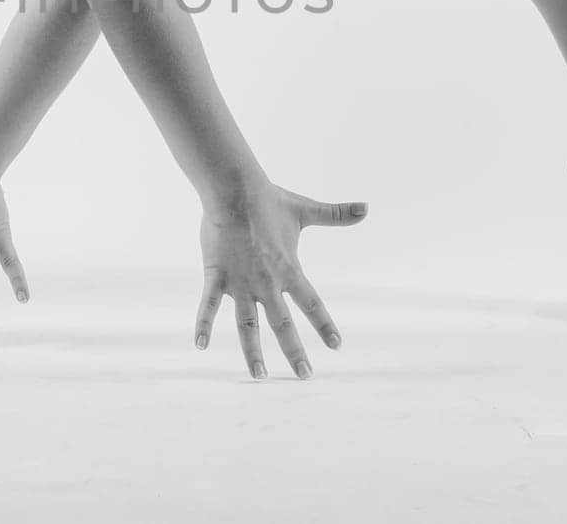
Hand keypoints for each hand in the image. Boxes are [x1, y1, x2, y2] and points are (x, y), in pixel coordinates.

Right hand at [196, 181, 367, 379]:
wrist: (235, 189)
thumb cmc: (269, 199)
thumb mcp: (305, 210)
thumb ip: (336, 214)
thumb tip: (367, 207)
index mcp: (289, 269)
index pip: (312, 303)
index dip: (324, 325)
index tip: (336, 346)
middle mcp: (267, 282)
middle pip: (283, 324)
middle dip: (294, 351)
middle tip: (305, 376)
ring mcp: (240, 282)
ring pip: (248, 325)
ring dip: (253, 351)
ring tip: (260, 376)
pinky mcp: (216, 276)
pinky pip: (208, 306)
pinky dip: (203, 325)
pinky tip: (200, 347)